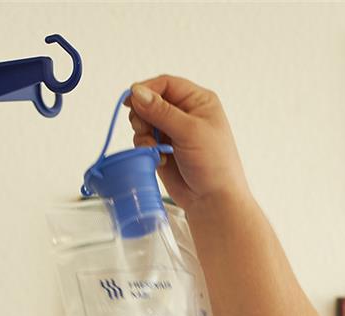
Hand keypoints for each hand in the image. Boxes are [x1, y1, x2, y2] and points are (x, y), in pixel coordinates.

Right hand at [127, 76, 249, 217]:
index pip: (165, 84)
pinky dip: (145, 147)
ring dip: (143, 133)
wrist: (213, 201)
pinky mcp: (163, 149)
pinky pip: (144, 139)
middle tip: (143, 129)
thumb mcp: (189, 132)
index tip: (131, 101)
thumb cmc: (213, 164)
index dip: (146, 90)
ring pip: (144, 121)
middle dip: (142, 115)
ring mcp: (173, 131)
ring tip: (153, 148)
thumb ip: (161, 111)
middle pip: (150, 101)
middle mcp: (185, 113)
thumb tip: (136, 91)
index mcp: (198, 101)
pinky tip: (158, 159)